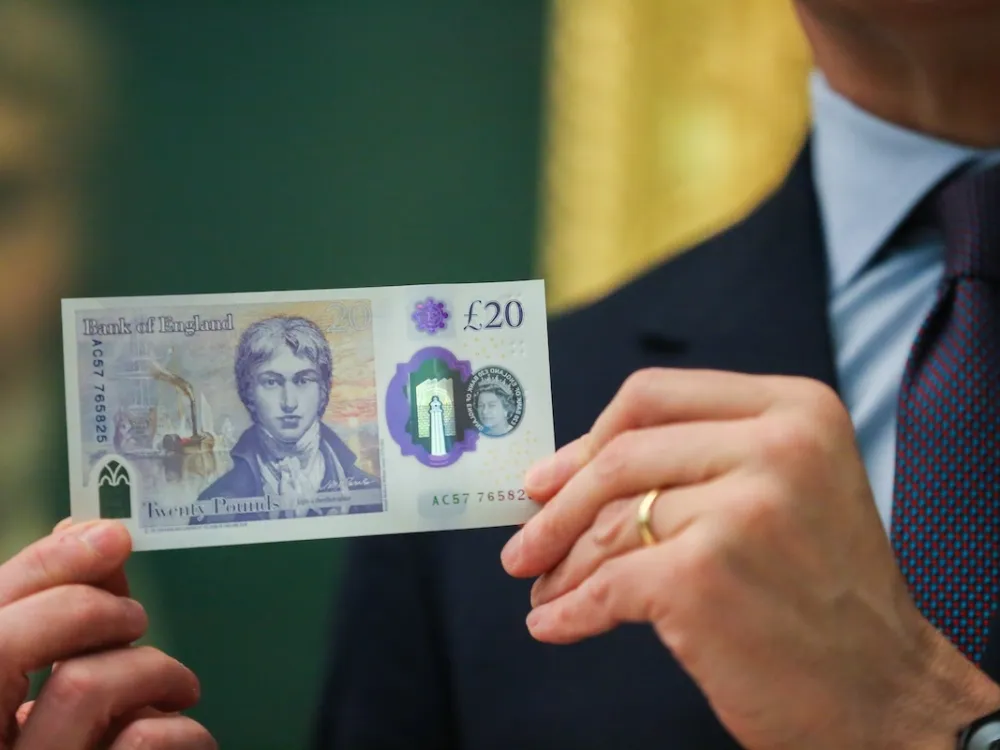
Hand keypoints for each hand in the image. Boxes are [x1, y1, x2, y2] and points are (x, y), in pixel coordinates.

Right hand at [0, 520, 214, 749]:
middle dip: (88, 609)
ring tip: (178, 687)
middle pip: (5, 644)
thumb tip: (89, 534)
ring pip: (83, 685)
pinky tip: (185, 735)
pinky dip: (181, 728)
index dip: (44, 565)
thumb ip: (64, 622)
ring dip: (152, 667)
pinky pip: (142, 743)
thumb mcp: (54, 695)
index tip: (109, 535)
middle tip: (136, 620)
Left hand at [502, 369, 999, 749]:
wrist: (888, 697)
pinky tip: (557, 623)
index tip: (550, 477)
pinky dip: (572, 610)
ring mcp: (740, 509)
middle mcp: (775, 447)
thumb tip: (568, 469)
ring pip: (610, 522)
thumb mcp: (787, 492)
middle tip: (525, 545)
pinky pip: (607, 586)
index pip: (655, 396)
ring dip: (564, 563)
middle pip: (621, 456)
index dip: (591, 436)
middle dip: (558, 507)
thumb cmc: (824, 597)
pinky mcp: (703, 576)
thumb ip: (697, 462)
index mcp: (795, 409)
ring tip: (545, 590)